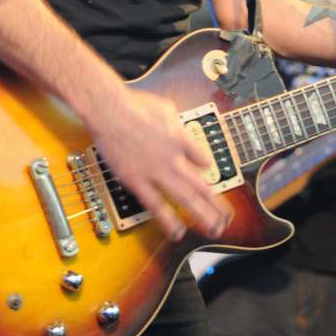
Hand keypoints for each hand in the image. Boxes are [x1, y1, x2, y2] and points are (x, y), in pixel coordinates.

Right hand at [91, 83, 229, 241]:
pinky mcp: (136, 180)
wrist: (108, 109)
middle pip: (201, 185)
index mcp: (180, 138)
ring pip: (185, 198)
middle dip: (216, 203)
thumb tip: (179, 127)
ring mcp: (155, 171)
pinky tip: (178, 232)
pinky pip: (155, 205)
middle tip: (226, 217)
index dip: (208, 168)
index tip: (210, 176)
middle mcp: (172, 157)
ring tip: (214, 229)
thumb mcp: (165, 107)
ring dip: (202, 215)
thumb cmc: (134, 103)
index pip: (203, 159)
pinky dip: (168, 220)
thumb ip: (176, 122)